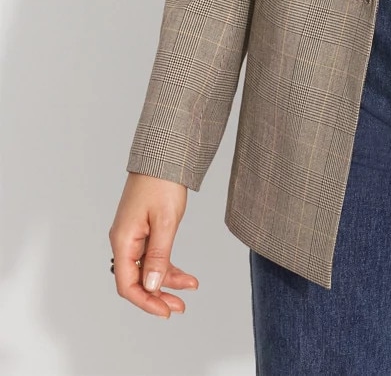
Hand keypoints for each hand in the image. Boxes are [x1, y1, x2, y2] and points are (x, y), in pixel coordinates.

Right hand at [109, 172, 197, 317]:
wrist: (163, 156)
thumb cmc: (162, 183)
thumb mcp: (165, 221)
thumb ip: (158, 255)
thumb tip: (150, 286)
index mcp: (123, 240)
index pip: (127, 284)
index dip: (145, 301)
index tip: (165, 311)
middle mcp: (124, 241)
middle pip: (135, 280)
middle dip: (157, 296)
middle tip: (179, 307)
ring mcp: (134, 236)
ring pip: (147, 269)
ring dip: (166, 283)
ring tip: (189, 290)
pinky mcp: (144, 230)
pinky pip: (153, 256)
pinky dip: (168, 267)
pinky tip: (186, 276)